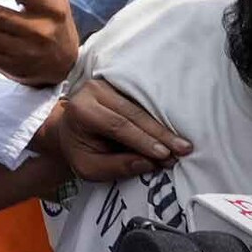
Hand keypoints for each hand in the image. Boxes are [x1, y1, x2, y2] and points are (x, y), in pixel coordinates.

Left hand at [39, 79, 193, 180]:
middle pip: (133, 113)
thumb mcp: (88, 167)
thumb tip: (149, 163)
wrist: (69, 131)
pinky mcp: (121, 84)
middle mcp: (94, 91)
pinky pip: (144, 100)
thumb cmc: (78, 150)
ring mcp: (109, 84)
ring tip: (183, 144)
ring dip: (164, 127)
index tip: (164, 154)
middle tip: (182, 150)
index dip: (142, 140)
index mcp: (81, 110)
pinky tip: (175, 131)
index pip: (116, 125)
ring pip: (142, 106)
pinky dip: (160, 118)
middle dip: (160, 135)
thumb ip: (116, 166)